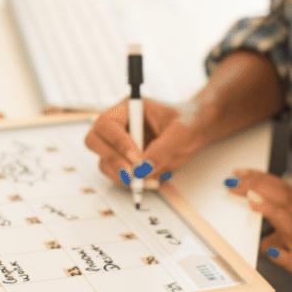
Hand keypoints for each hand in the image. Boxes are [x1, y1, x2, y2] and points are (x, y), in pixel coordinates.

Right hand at [84, 98, 204, 187]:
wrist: (196, 131)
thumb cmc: (189, 122)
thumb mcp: (181, 132)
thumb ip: (163, 149)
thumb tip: (144, 168)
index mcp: (128, 108)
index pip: (108, 124)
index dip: (118, 142)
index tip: (136, 159)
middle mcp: (119, 125)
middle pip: (94, 141)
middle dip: (112, 159)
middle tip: (132, 174)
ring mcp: (119, 144)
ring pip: (104, 161)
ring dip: (121, 175)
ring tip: (147, 180)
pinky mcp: (125, 161)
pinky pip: (117, 174)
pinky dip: (129, 182)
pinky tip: (148, 182)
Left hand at [226, 169, 291, 291]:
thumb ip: (288, 236)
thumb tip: (265, 241)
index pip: (282, 190)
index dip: (259, 179)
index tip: (239, 172)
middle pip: (282, 199)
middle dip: (256, 187)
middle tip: (233, 181)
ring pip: (291, 225)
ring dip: (270, 211)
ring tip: (252, 200)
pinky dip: (284, 256)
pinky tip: (271, 251)